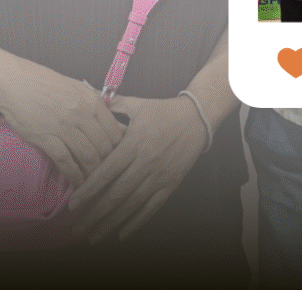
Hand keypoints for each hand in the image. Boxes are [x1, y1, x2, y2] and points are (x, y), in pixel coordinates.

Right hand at [0, 58, 123, 186]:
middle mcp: (83, 114)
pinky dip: (74, 175)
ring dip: (93, 174)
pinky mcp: (46, 138)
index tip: (119, 161)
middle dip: (108, 165)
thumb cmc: (49, 85)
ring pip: (88, 156)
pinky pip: (66, 161)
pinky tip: (77, 183)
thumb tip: (110, 124)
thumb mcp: (79, 90)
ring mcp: (64, 127)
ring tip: (95, 185)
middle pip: (104, 146)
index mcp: (94, 102)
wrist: (19, 83)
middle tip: (109, 177)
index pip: (115, 131)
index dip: (119, 150)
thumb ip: (95, 106)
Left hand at [68, 94, 206, 241]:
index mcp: (135, 144)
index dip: (88, 190)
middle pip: (116, 194)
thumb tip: (93, 98)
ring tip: (93, 236)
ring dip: (111, 222)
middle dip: (94, 214)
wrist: (198, 116)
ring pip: (132, 204)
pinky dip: (137, 222)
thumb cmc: (165, 110)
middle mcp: (146, 162)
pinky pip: (153, 206)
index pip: (106, 172)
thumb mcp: (139, 105)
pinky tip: (122, 234)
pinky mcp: (172, 182)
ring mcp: (160, 174)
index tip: (72, 205)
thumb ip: (114, 104)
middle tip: (76, 228)